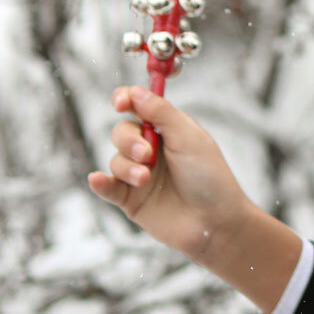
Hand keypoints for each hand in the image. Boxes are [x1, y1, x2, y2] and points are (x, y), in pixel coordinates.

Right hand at [87, 86, 255, 264]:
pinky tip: (97, 179)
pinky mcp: (131, 200)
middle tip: (146, 153)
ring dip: (127, 166)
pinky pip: (107, 188)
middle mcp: (152, 150)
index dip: (125, 100)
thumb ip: (162, 113)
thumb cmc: (210, 178)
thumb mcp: (189, 139)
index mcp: (169, 131)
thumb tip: (135, 91)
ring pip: (115, 160)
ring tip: (145, 178)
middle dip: (129, 140)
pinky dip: (100, 183)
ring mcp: (140, 175)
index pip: (139, 107)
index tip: (120, 103)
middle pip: (122, 132)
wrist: (216, 222)